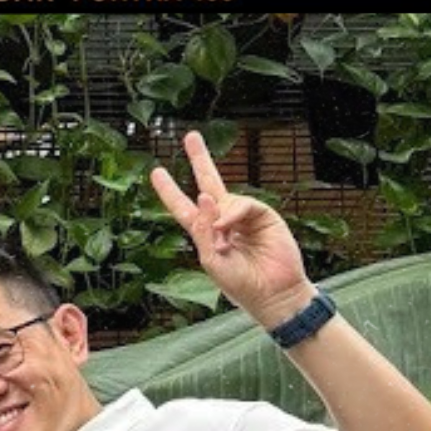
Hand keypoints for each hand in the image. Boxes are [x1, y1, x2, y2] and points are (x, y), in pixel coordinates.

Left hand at [150, 129, 313, 326]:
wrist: (273, 293)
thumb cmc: (240, 284)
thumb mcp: (211, 261)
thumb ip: (203, 231)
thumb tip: (204, 197)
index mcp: (206, 233)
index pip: (183, 208)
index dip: (169, 191)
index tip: (157, 172)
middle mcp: (223, 220)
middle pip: (209, 183)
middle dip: (200, 160)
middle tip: (191, 137)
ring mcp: (243, 216)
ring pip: (225, 198)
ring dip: (219, 215)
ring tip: (224, 237)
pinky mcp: (262, 215)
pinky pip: (243, 203)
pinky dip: (233, 212)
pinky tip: (228, 225)